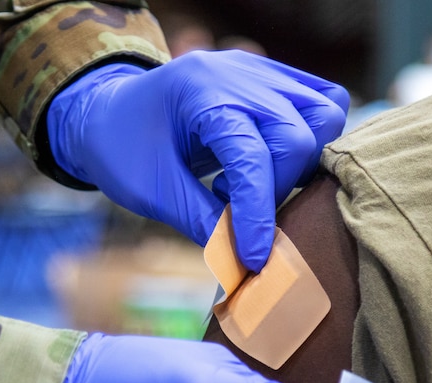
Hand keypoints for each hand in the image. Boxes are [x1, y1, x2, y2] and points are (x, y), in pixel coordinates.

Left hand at [47, 50, 348, 271]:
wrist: (107, 111)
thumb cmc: (121, 148)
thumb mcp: (152, 191)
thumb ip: (202, 222)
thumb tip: (245, 262)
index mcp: (199, 93)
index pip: (252, 157)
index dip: (257, 214)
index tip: (255, 259)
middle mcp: (238, 72)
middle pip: (298, 136)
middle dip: (279, 189)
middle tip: (240, 209)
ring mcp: (260, 70)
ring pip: (324, 115)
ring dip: (301, 164)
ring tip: (254, 181)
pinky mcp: (273, 78)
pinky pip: (323, 102)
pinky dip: (313, 140)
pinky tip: (275, 163)